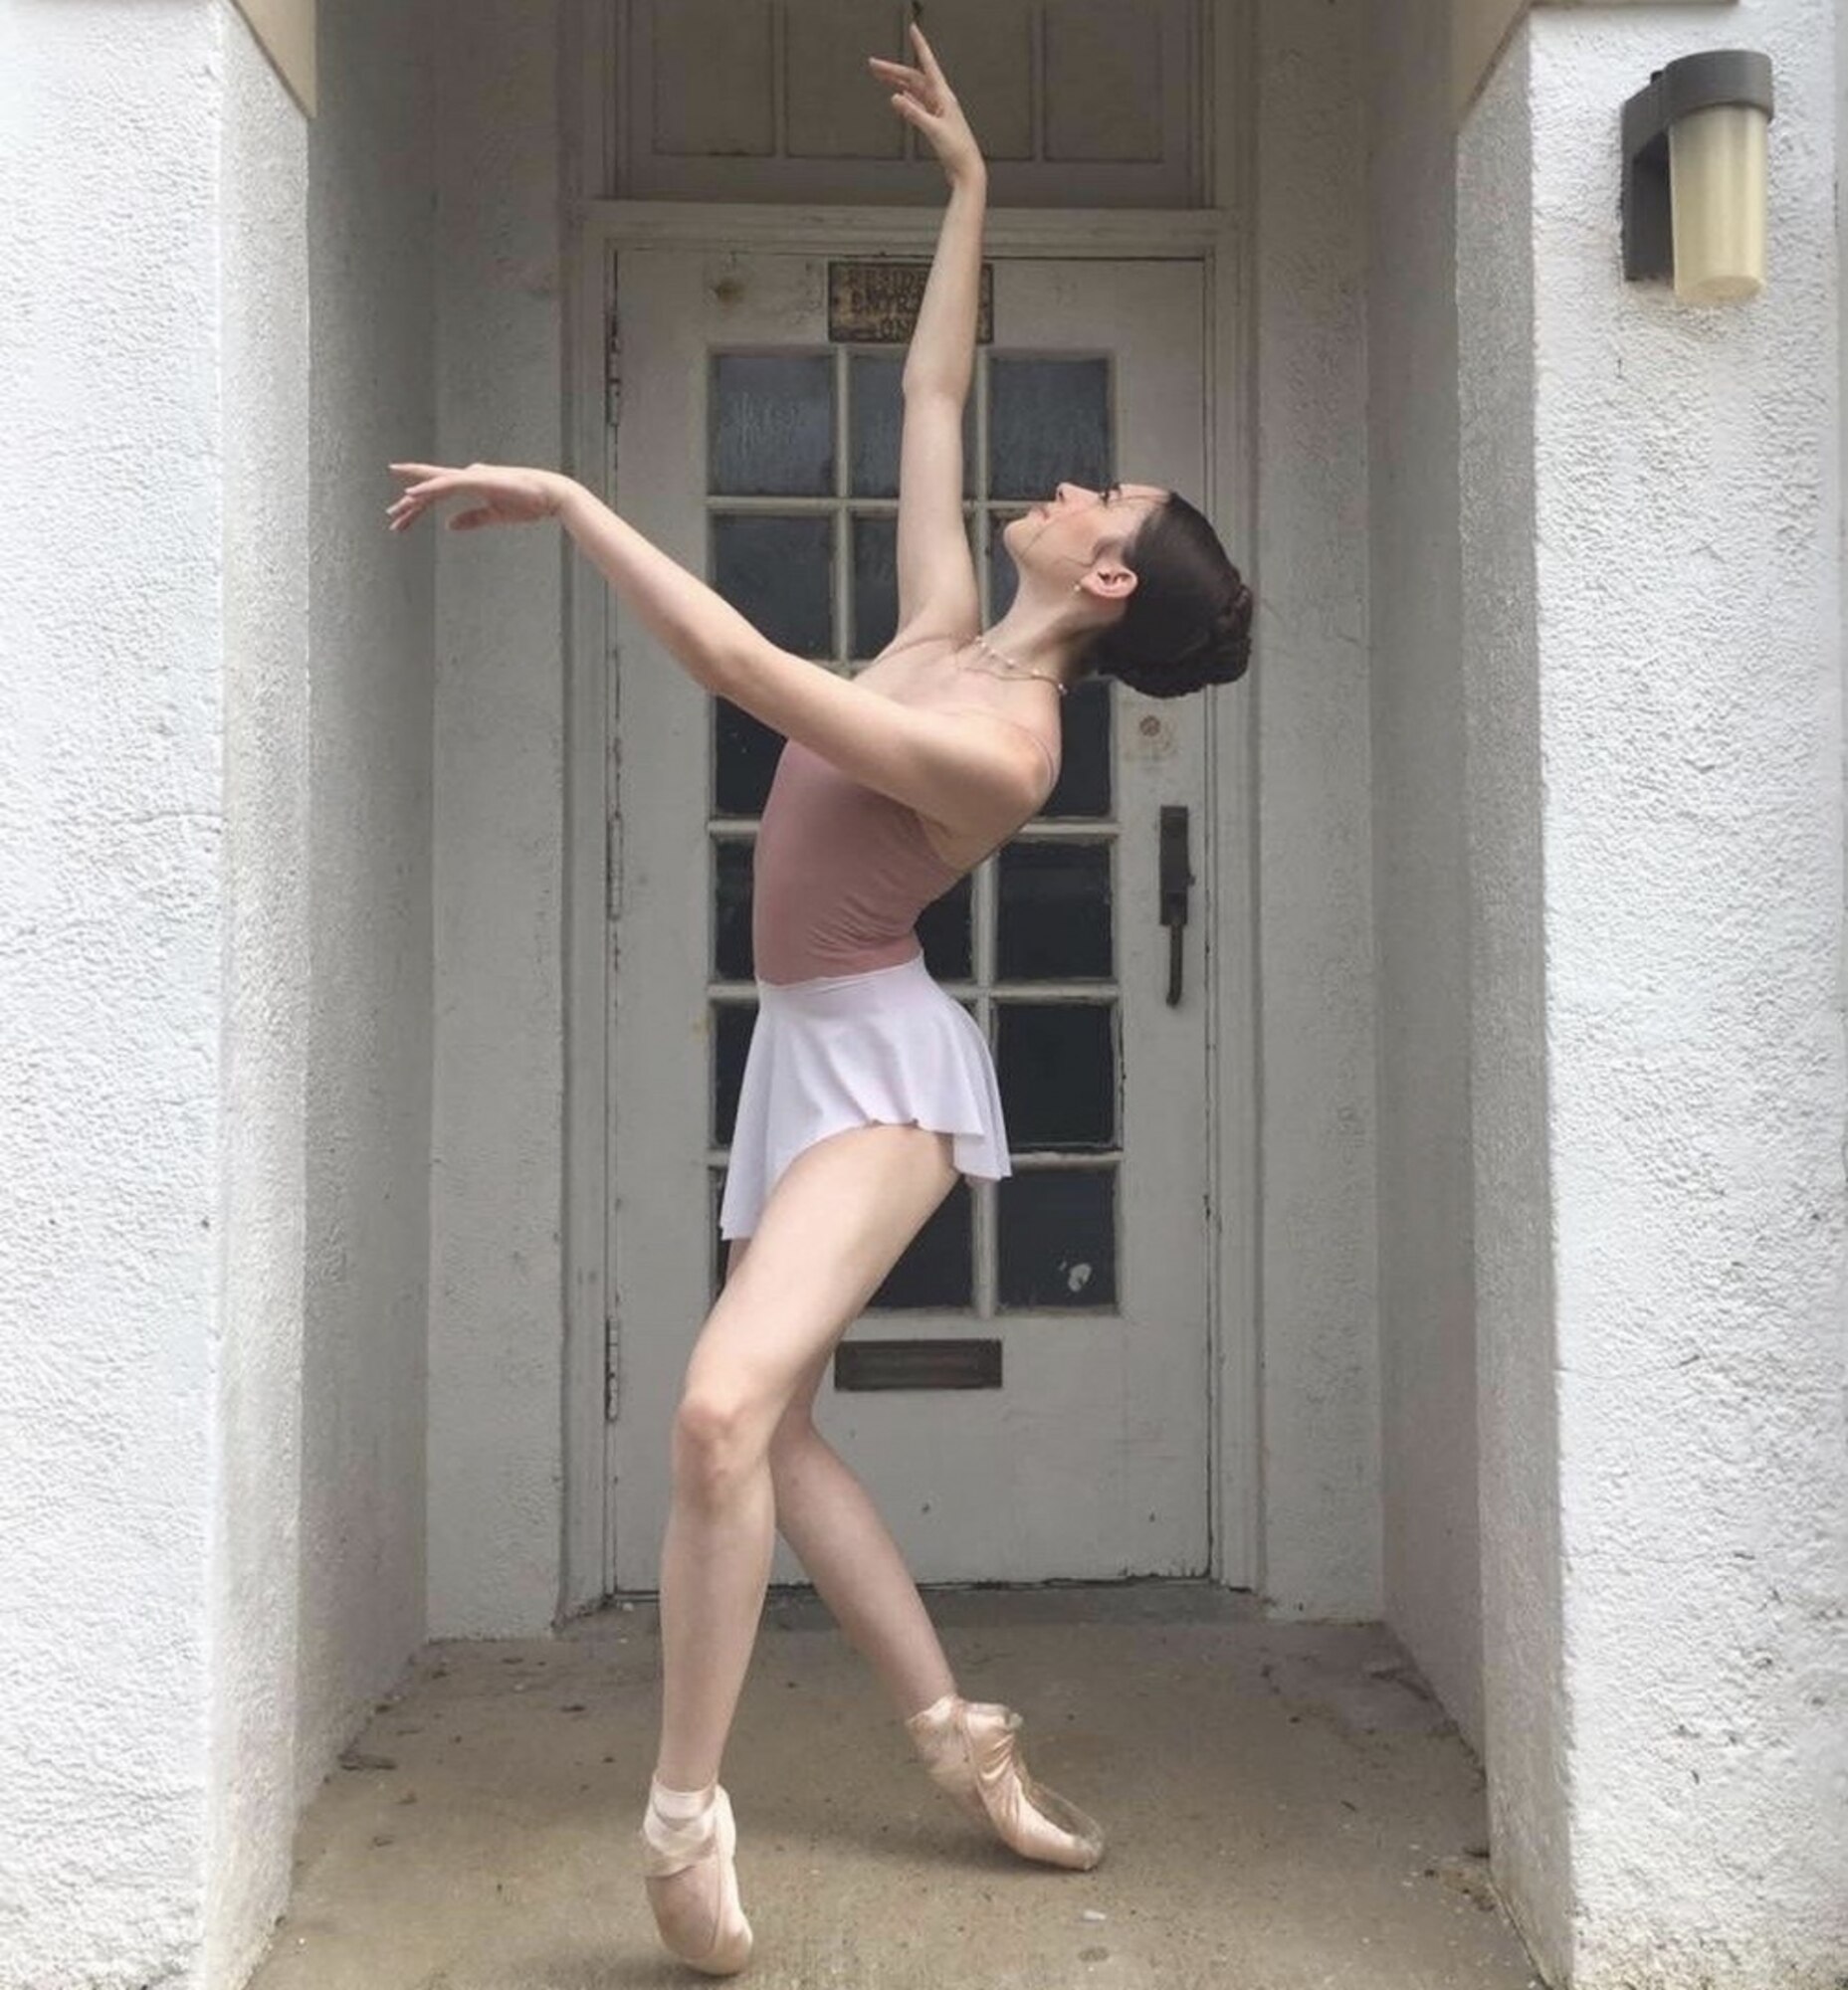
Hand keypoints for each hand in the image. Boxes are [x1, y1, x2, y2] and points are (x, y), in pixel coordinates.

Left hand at [385, 461, 567, 533]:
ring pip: (435, 486)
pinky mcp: (478, 480)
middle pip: (432, 488)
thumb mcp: (495, 516)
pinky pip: (447, 483)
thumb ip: (471, 519)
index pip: (439, 492)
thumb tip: (449, 525)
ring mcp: (472, 476)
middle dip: (410, 502)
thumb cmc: (528, 503)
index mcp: (471, 484)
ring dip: (415, 498)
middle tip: (390, 515)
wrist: (551, 496)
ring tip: (395, 509)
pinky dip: (429, 488)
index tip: (400, 510)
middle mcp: (468, 476)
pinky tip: (413, 494)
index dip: (419, 500)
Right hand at [868, 21, 983, 185]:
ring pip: (914, 90)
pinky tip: (901, 96)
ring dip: (897, 82)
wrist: (966, 170)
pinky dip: (908, 98)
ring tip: (880, 76)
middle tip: (874, 65)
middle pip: (914, 78)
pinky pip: (918, 105)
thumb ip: (914, 114)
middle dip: (893, 70)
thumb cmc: (957, 151)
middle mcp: (941, 100)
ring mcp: (938, 111)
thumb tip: (896, 98)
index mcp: (944, 96)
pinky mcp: (935, 123)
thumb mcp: (934, 130)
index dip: (920, 46)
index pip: (928, 65)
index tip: (913, 30)